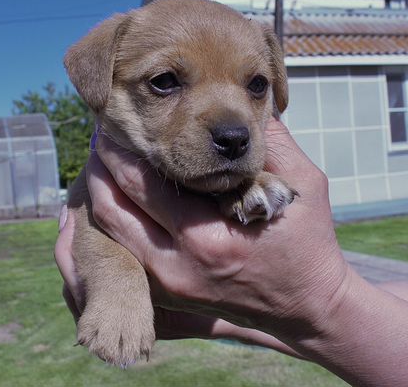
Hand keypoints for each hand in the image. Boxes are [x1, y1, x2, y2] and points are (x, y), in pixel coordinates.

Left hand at [85, 118, 350, 343]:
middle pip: (111, 211)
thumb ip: (273, 140)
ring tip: (103, 163)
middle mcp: (178, 268)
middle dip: (99, 169)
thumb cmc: (308, 242)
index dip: (119, 150)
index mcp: (208, 239)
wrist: (308, 307)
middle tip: (100, 139)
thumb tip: (243, 100)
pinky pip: (122, 254)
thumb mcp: (303, 186)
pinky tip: (115, 197)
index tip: (111, 123)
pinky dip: (112, 224)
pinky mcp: (167, 296)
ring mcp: (168, 287)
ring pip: (109, 235)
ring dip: (100, 195)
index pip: (141, 186)